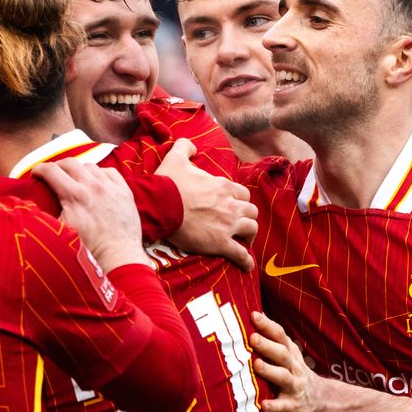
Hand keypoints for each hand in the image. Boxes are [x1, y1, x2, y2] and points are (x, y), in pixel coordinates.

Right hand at [32, 159, 145, 271]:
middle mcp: (93, 187)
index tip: (36, 174)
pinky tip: (96, 182)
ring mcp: (111, 187)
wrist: (118, 255)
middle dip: (57, 167)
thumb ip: (47, 215)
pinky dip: (100, 174)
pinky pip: (110, 172)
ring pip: (90, 166)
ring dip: (79, 170)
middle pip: (69, 163)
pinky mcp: (124, 191)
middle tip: (53, 175)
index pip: (51, 171)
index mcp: (75, 196)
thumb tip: (33, 207)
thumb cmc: (89, 248)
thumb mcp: (61, 231)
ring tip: (74, 180)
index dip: (39, 169)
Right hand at [157, 139, 257, 270]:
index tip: (233, 206)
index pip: (242, 194)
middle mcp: (230, 205)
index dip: (239, 201)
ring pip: (251, 230)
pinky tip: (246, 266)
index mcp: (223, 186)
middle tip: (239, 225)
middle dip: (247, 218)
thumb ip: (185, 147)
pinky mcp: (220, 243)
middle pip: (251, 211)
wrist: (161, 205)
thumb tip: (190, 145)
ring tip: (243, 242)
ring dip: (249, 236)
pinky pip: (240, 254)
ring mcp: (227, 224)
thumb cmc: (168, 183)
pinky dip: (246, 260)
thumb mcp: (176, 158)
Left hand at [249, 311, 320, 411]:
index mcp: (290, 353)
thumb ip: (271, 337)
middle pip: (282, 354)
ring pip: (283, 377)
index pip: (280, 336)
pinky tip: (263, 404)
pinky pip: (283, 406)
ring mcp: (294, 387)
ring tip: (256, 365)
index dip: (267, 325)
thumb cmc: (293, 372)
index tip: (253, 315)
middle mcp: (293, 368)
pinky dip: (273, 406)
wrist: (318, 401)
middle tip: (253, 338)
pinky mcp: (291, 407)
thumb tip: (254, 313)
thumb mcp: (286, 353)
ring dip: (270, 371)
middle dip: (267, 346)